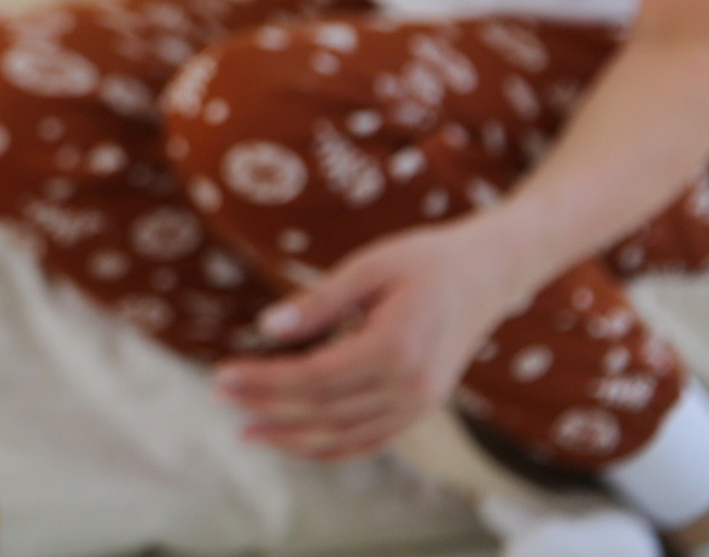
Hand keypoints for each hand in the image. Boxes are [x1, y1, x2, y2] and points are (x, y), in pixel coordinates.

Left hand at [213, 218, 533, 460]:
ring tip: (247, 431)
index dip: (264, 381)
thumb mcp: (369, 266)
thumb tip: (265, 327)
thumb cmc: (426, 260)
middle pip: (323, 410)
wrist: (489, 274)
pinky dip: (330, 448)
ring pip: (345, 437)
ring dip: (292, 438)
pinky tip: (294, 440)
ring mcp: (420, 405)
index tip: (221, 374)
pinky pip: (370, 441)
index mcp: (396, 348)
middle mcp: (412, 388)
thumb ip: (319, 301)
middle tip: (219, 395)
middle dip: (266, 406)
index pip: (314, 378)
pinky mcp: (422, 409)